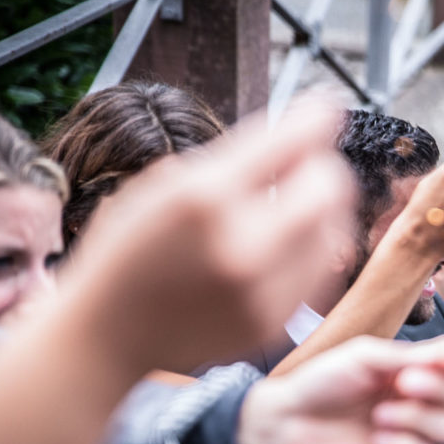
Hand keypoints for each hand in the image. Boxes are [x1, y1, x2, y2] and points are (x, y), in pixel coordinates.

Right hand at [61, 96, 355, 372]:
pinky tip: (290, 242)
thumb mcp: (163, 187)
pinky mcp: (273, 322)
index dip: (316, 116)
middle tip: (305, 165)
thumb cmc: (129, 251)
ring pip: (334, 229)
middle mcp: (239, 246)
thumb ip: (230, 159)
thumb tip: (300, 131)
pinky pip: (321, 271)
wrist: (108, 336)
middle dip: (322, 166)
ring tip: (294, 205)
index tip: (325, 107)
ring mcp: (261, 291)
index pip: (291, 142)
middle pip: (329, 186)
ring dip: (322, 208)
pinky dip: (314, 248)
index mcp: (204, 198)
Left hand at [236, 336, 443, 443]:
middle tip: (415, 382)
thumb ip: (419, 359)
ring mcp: (414, 432)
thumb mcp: (371, 357)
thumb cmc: (324, 380)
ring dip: (418, 417)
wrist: (286, 421)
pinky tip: (377, 437)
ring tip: (381, 411)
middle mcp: (423, 399)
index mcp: (418, 368)